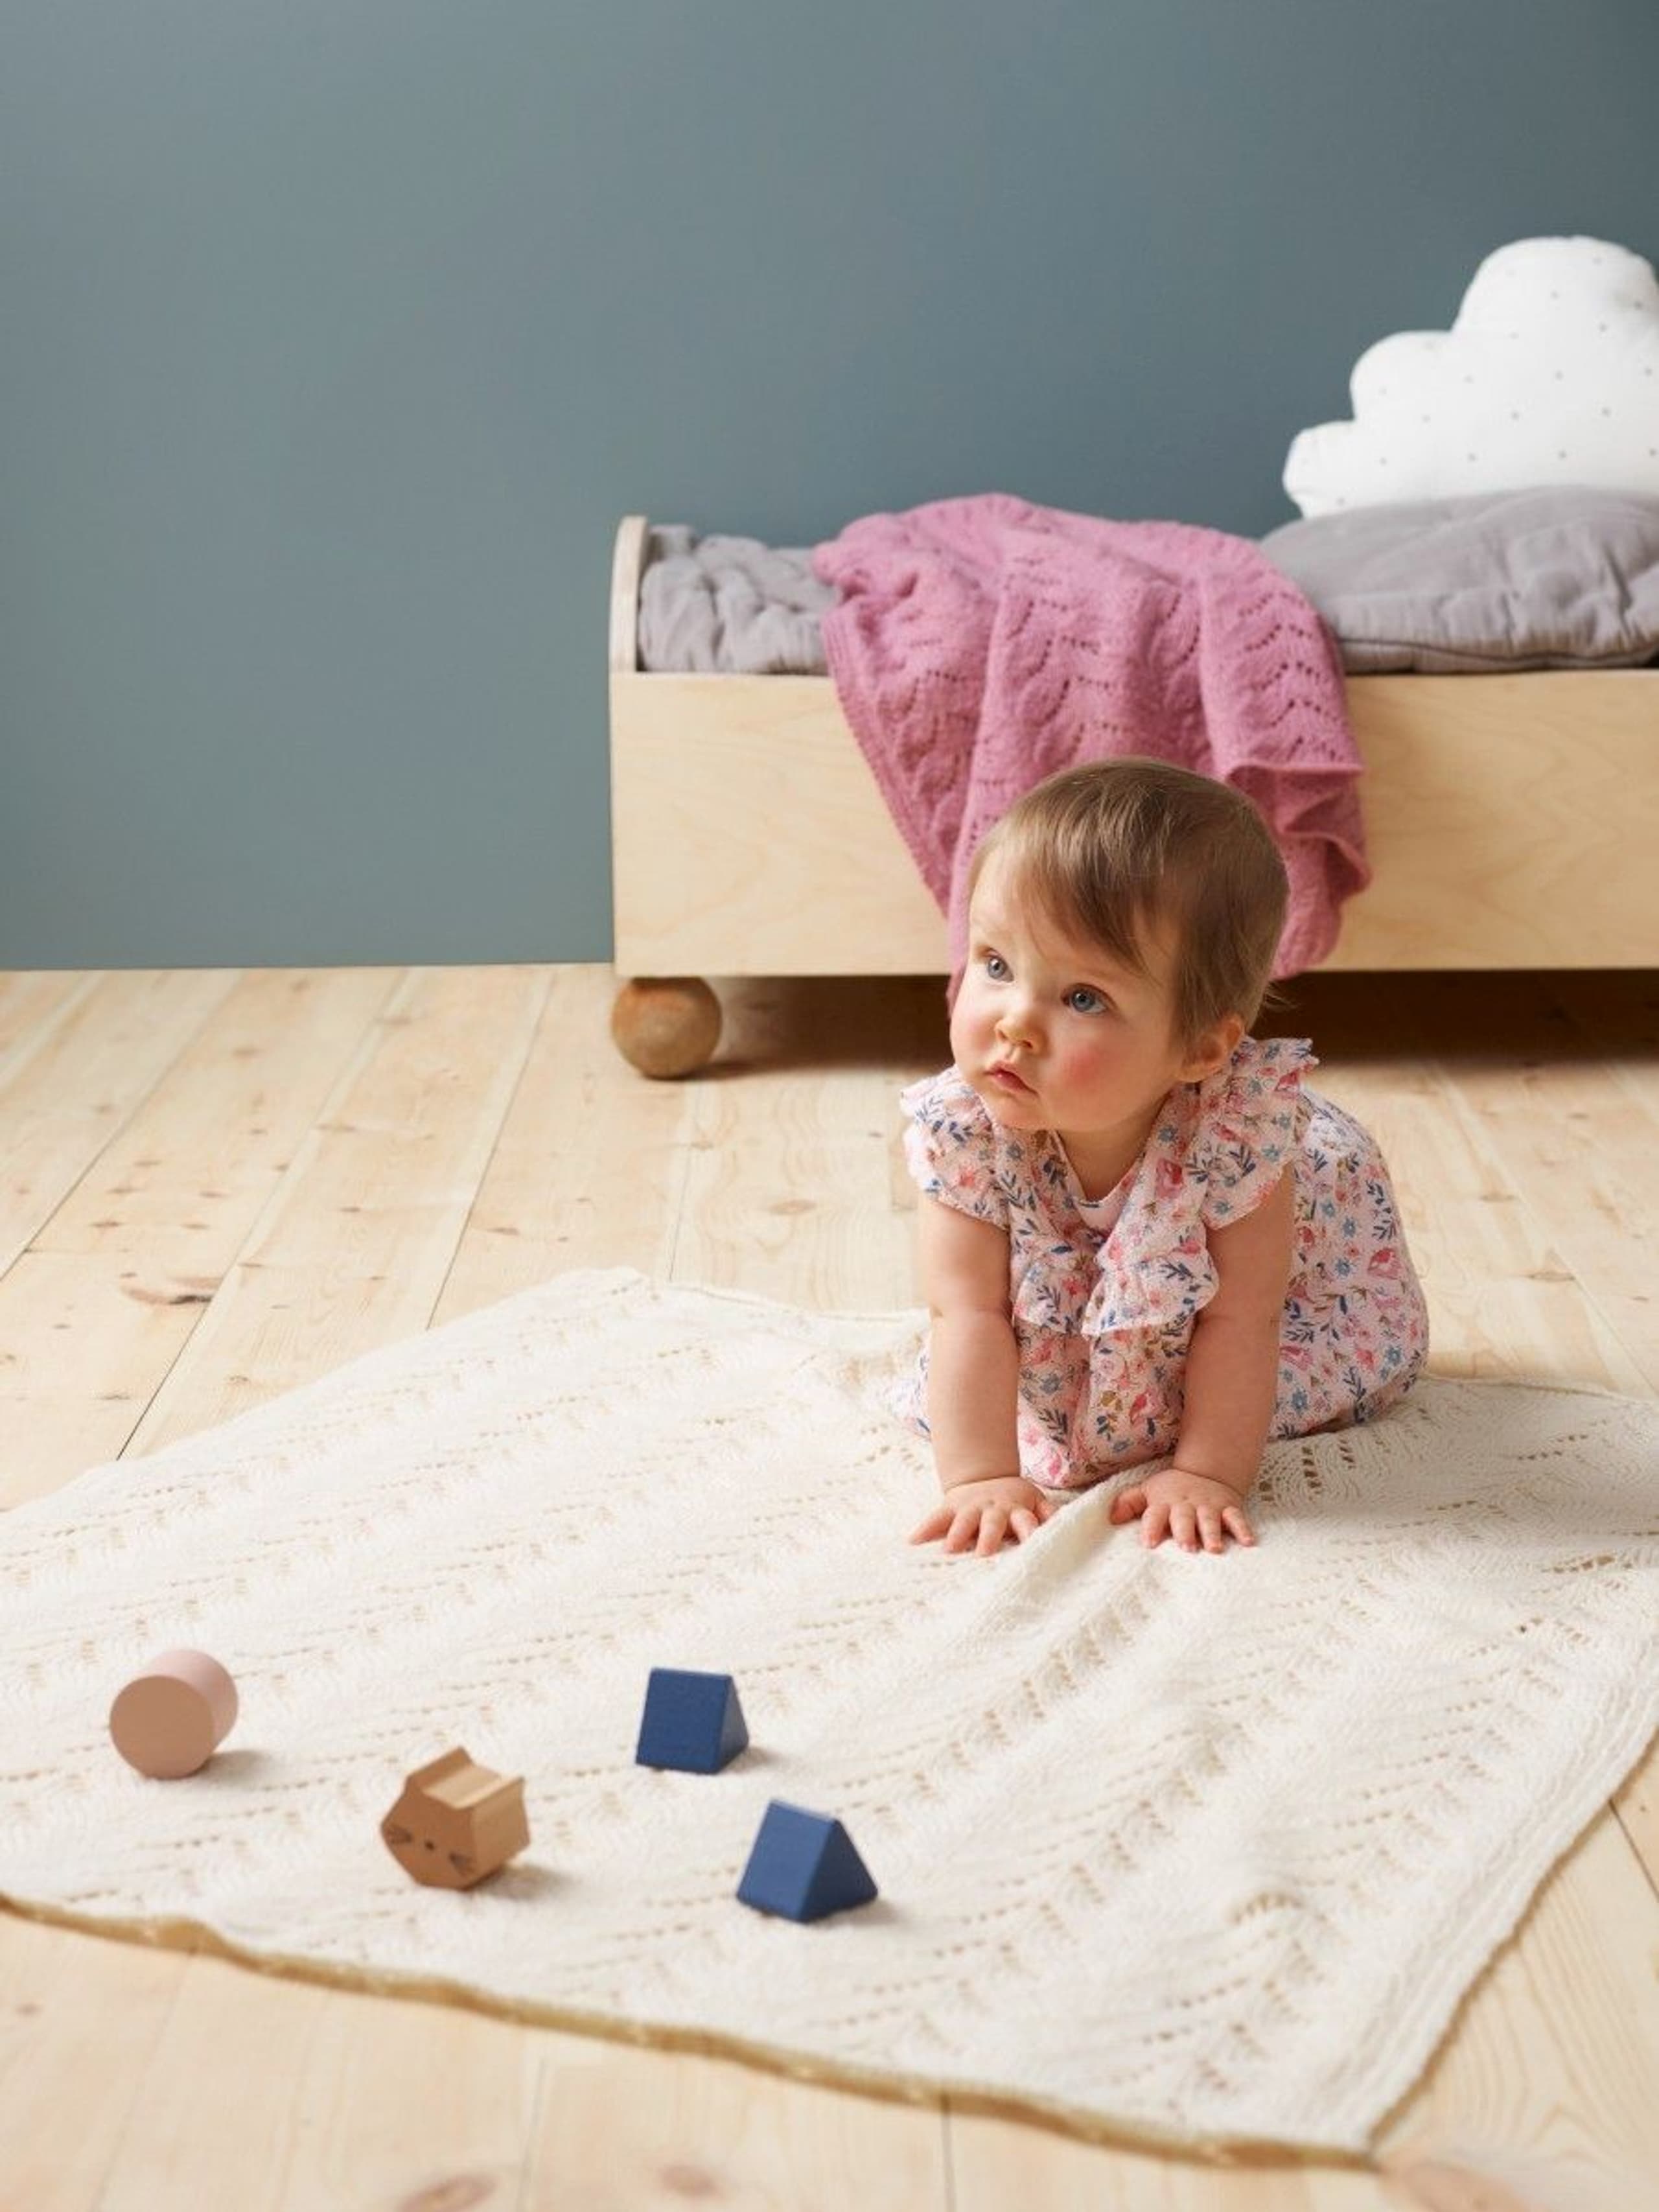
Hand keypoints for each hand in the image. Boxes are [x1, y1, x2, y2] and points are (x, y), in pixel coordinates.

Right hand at [910, 1475, 1060, 1555]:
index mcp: (1017, 1509)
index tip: (1031, 1541)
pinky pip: (935, 1518)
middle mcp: (993, 1508)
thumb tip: (1067, 1527)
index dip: (1029, 1529)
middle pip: (992, 1522)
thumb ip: (1049, 1515)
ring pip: (962, 1521)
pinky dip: (924, 1529)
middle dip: (988, 1537)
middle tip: (984, 1554)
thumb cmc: (1015, 1500)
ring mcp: (969, 1508)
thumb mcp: (1036, 1501)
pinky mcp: (949, 1508)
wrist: (983, 1477)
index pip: (1026, 1520)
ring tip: (949, 1550)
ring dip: (956, 1534)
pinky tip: (912, 1542)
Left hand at [1108, 1466, 1256, 1551]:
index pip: (1154, 1514)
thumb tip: (1111, 1518)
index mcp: (1164, 1503)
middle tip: (1186, 1548)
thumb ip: (1129, 1503)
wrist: (1205, 1474)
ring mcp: (1208, 1506)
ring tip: (1214, 1549)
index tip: (1148, 1544)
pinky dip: (1243, 1528)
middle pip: (1183, 1517)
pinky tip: (1248, 1542)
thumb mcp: (1148, 1491)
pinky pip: (1236, 1517)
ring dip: (1212, 1533)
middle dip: (1185, 1532)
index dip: (1151, 1528)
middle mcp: (1186, 1505)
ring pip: (1210, 1519)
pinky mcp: (1228, 1507)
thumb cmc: (1171, 1492)